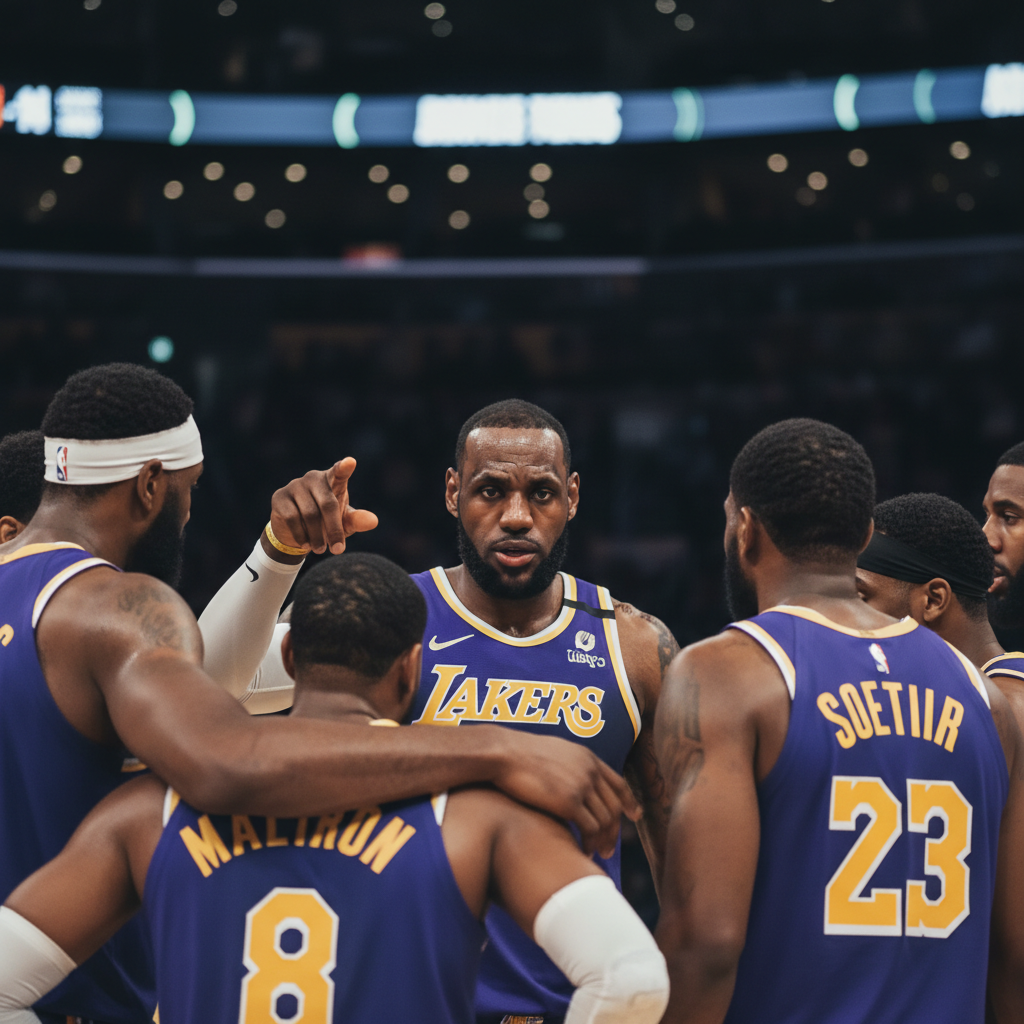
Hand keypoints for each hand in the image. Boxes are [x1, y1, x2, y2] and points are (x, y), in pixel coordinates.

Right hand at [270, 458, 378, 554]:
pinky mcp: (279, 496)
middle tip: (338, 550)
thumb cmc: (327, 523)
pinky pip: (292, 518)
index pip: (339, 472)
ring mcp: (295, 485)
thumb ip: (357, 520)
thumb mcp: (344, 523)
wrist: (297, 534)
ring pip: (309, 514)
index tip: (350, 462)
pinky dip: (301, 535)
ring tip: (321, 549)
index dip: (344, 468)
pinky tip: (305, 543)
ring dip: (317, 536)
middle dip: (334, 529)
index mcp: (333, 481)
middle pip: (327, 503)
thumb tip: (373, 521)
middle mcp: (313, 478)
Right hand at [491, 731, 640, 858]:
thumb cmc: (518, 754)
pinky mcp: (569, 801)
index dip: (629, 801)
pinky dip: (590, 842)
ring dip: (602, 840)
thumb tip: (570, 779)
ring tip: (595, 853)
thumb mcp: (553, 752)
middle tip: (608, 848)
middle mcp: (590, 771)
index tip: (634, 815)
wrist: (503, 753)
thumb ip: (569, 765)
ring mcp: (581, 785)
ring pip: (605, 819)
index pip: (618, 782)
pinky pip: (590, 828)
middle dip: (614, 830)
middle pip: (614, 805)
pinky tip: (583, 850)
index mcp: (587, 758)